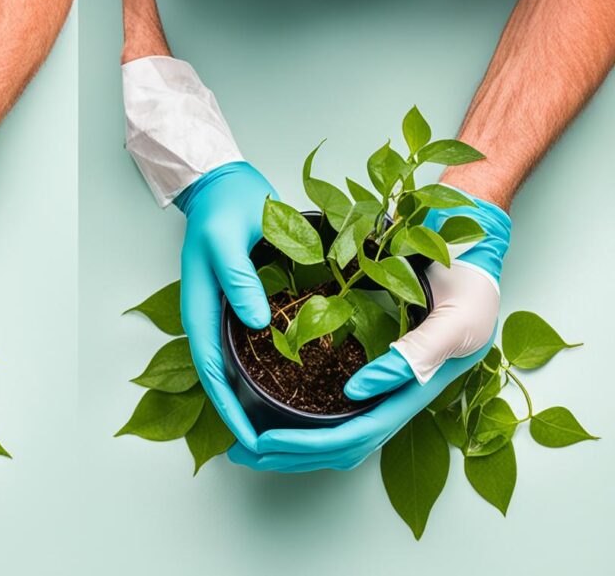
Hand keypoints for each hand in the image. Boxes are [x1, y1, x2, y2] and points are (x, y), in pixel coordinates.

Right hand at [178, 161, 277, 450]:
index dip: (227, 408)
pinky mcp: (242, 301)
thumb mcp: (229, 239)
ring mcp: (225, 309)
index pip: (209, 370)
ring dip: (250, 394)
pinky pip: (249, 343)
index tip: (248, 439)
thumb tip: (255, 325)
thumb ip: (239, 280)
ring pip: (234, 364)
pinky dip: (265, 366)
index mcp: (200, 305)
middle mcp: (209, 314)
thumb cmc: (224, 205)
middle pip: (219, 376)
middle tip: (269, 445)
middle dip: (239, 413)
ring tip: (279, 422)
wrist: (222, 182)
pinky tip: (288, 378)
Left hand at [228, 191, 510, 471]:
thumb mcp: (454, 322)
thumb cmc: (470, 291)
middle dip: (291, 455)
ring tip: (251, 446)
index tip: (265, 440)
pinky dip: (306, 421)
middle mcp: (397, 399)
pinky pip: (338, 411)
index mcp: (412, 393)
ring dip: (295, 446)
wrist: (477, 264)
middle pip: (340, 445)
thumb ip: (415, 356)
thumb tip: (357, 391)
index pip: (354, 434)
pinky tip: (278, 415)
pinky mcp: (378, 375)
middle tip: (243, 452)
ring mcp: (387, 390)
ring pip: (338, 435)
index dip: (307, 442)